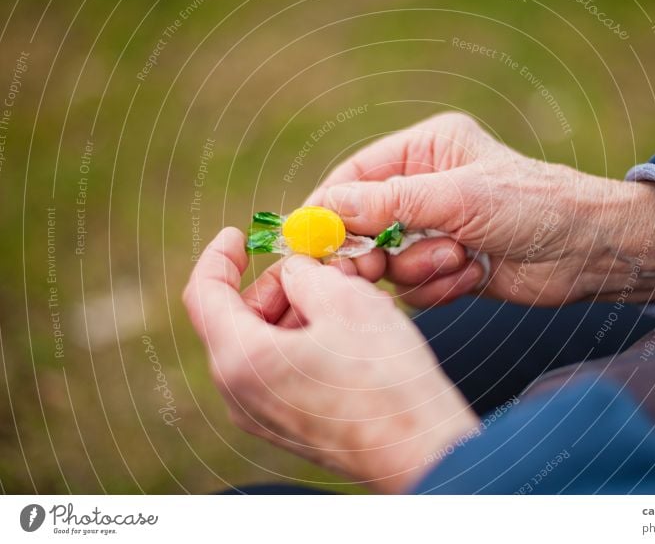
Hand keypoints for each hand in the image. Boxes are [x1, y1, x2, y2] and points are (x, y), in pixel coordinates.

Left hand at [183, 228, 477, 492]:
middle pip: (240, 318)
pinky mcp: (293, 425)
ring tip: (350, 294)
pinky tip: (351, 327)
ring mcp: (266, 415)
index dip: (218, 257)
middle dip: (277, 284)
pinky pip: (285, 368)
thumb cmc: (384, 379)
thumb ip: (305, 273)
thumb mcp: (344, 300)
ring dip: (300, 309)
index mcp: (241, 361)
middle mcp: (242, 394)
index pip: (204, 294)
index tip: (238, 234)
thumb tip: (295, 272)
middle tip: (323, 266)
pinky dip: (308, 338)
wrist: (421, 449)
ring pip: (265, 342)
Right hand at [310, 112, 654, 306]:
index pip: (356, 177)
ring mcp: (435, 229)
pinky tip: (472, 274)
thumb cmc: (533, 205)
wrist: (589, 253)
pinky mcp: (446, 265)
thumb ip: (389, 204)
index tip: (309, 241)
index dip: (328, 209)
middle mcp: (424, 187)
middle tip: (374, 268)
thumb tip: (325, 208)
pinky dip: (439, 287)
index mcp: (425, 150)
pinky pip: (415, 286)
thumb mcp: (458, 197)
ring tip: (458, 259)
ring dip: (420, 268)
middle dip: (375, 249)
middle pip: (363, 224)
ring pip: (389, 261)